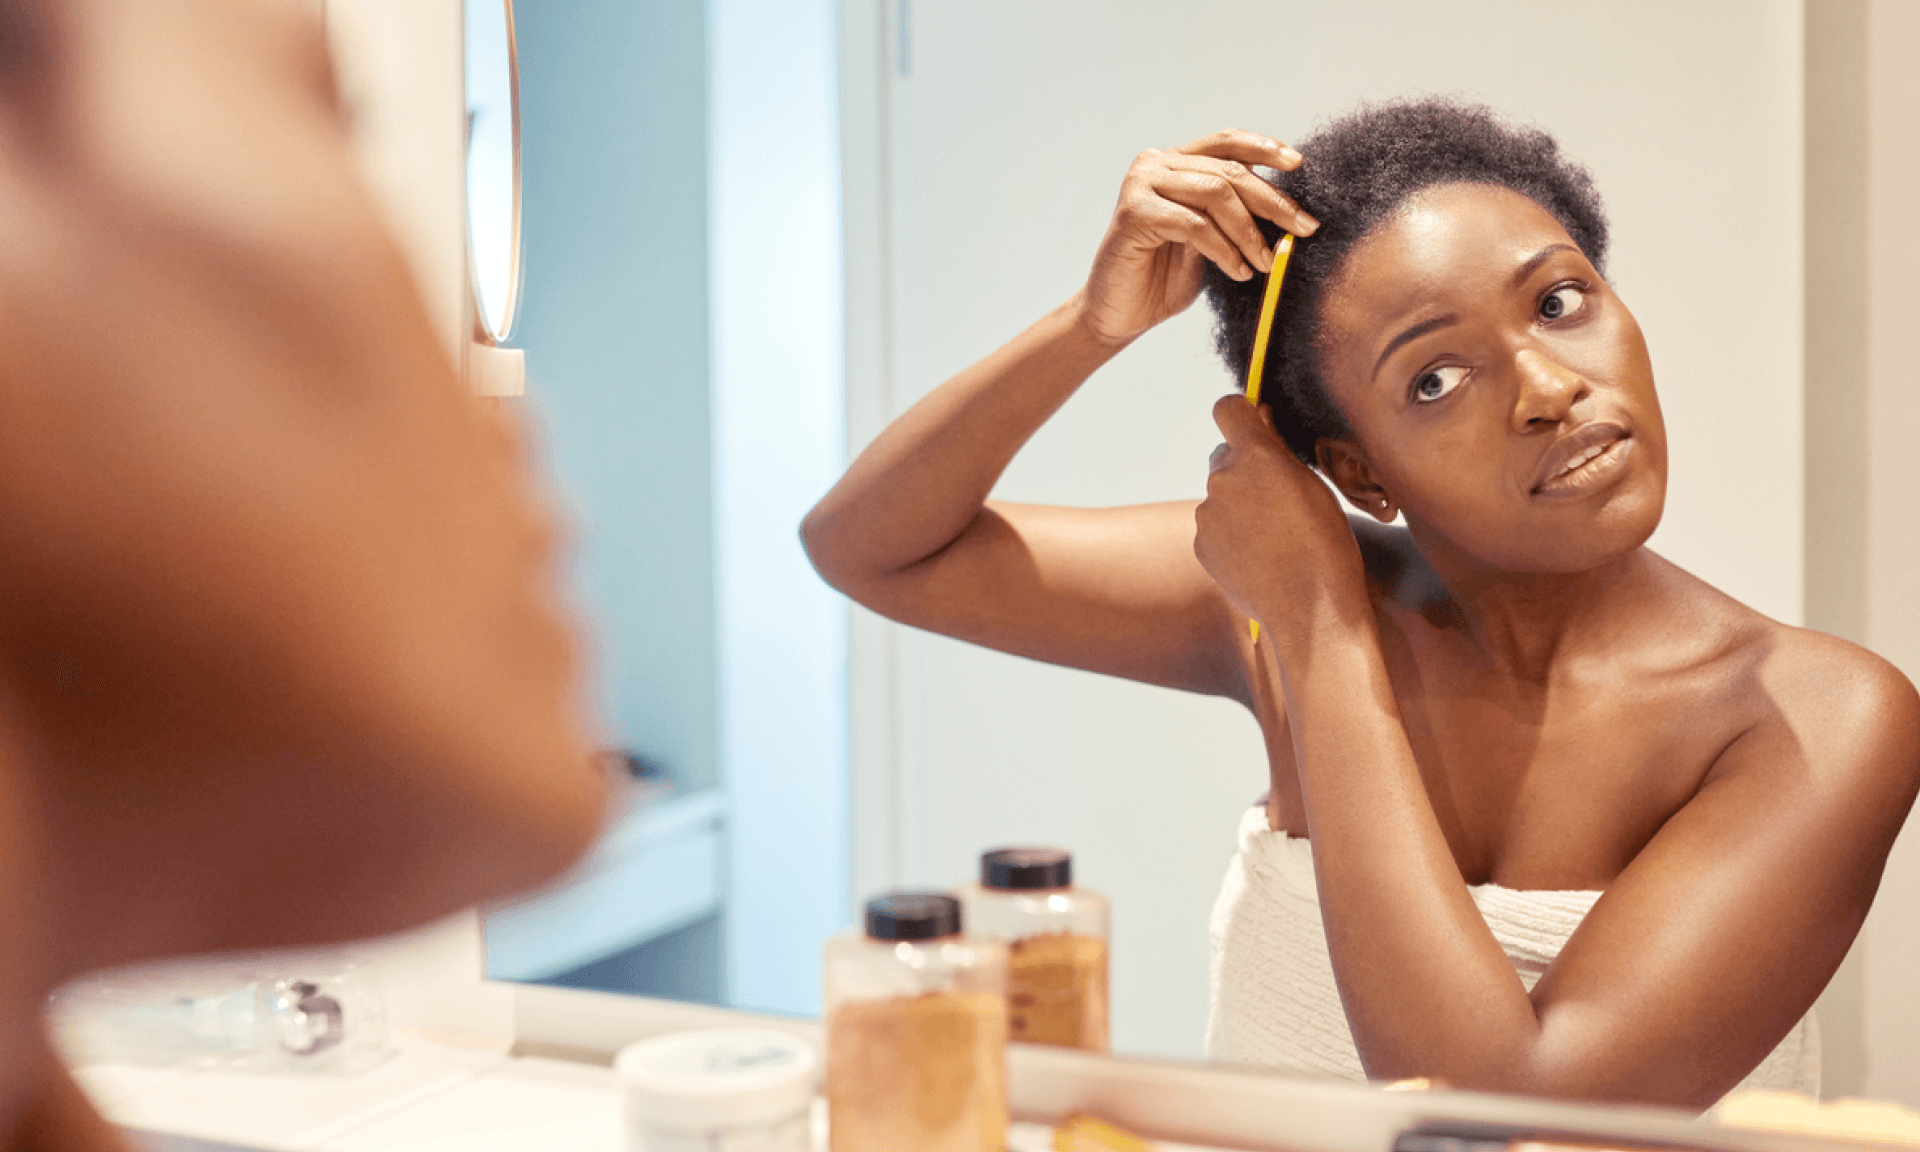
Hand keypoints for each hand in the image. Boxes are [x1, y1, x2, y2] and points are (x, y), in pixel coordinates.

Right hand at [1074, 129, 1318, 349]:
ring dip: (1249, 232)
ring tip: (1267, 262)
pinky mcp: (1134, 211)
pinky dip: (1224, 249)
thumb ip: (1235, 217)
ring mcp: (1141, 184)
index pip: (1227, 143)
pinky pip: (1195, 224)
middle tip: (1304, 228)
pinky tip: (1239, 271)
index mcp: (1175, 163)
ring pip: (1216, 193)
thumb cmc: (1163, 280)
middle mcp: (1156, 164)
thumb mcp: (1210, 241)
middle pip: (1229, 170)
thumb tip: (1290, 210)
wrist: (1119, 315)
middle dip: (1273, 201)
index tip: (1300, 164)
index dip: (1265, 149)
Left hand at [1194, 395, 1368, 643]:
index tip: (1256, 425)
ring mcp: (1207, 515)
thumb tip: (1259, 419)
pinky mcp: (1201, 545)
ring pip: (1220, 495)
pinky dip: (1231, 534)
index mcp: (1255, 457)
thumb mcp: (1315, 487)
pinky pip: (1214, 527)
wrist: (1310, 610)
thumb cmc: (1326, 546)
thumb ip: (1279, 451)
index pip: (1228, 408)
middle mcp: (1222, 480)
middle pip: (1224, 456)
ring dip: (1239, 505)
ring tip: (1275, 535)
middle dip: (1245, 467)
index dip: (1242, 414)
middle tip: (1277, 496)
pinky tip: (1260, 555)